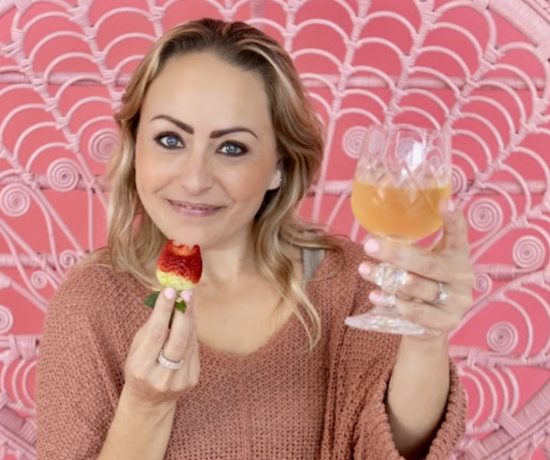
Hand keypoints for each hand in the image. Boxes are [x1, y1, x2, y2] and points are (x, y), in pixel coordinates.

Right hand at [123, 287, 199, 407]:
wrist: (150, 401)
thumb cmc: (139, 367)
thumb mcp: (136, 348)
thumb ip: (152, 327)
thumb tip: (169, 299)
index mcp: (141, 368)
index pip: (156, 334)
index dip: (164, 311)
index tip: (170, 290)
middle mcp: (162, 376)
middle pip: (178, 339)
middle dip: (184, 313)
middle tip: (187, 292)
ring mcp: (180, 380)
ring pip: (190, 342)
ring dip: (190, 319)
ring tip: (188, 301)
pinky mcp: (192, 379)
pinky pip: (195, 349)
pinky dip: (192, 332)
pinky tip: (189, 321)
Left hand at [359, 199, 474, 337]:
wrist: (431, 324)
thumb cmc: (424, 282)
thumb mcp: (424, 262)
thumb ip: (411, 247)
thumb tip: (377, 232)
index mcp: (457, 255)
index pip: (459, 235)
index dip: (453, 219)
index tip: (444, 201)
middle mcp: (462, 277)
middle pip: (428, 264)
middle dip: (396, 254)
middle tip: (369, 244)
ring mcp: (456, 302)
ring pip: (419, 288)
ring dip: (388, 279)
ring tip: (364, 269)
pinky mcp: (445, 322)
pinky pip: (417, 313)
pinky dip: (394, 304)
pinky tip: (375, 296)